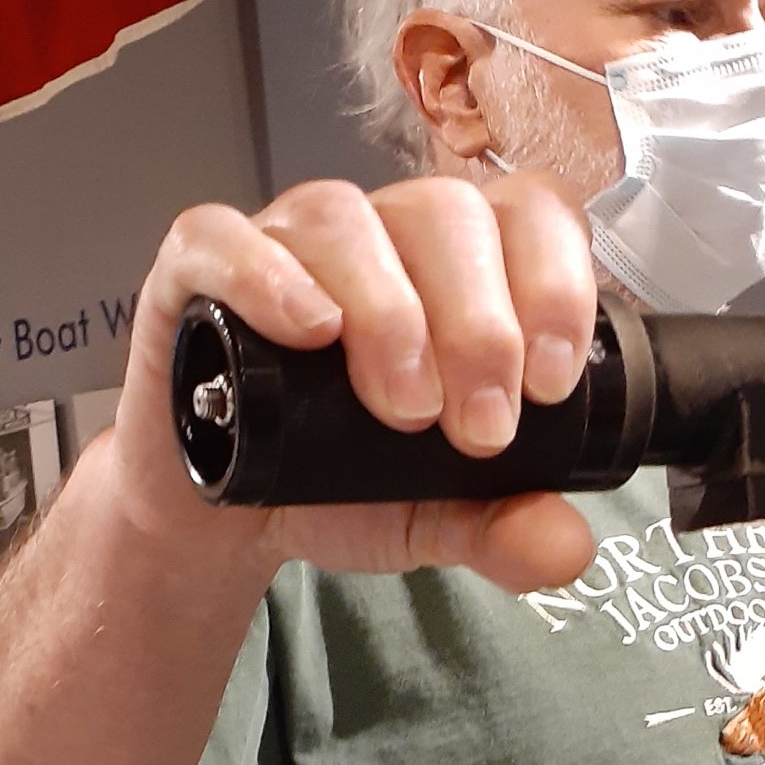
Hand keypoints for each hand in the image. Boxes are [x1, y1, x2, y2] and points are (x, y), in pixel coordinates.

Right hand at [104, 173, 599, 592]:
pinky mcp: (198, 267)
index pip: (530, 216)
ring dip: (388, 312)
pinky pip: (225, 238)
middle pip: (446, 216)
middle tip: (479, 427)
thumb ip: (503, 526)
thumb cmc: (335, 482)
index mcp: (459, 264)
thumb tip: (567, 549)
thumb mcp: (435, 516)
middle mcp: (380, 232)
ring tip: (403, 409)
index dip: (555, 284)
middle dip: (479, 327)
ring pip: (347, 220)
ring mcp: (286, 238)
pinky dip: (270, 277)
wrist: (224, 519)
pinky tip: (310, 330)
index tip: (550, 384)